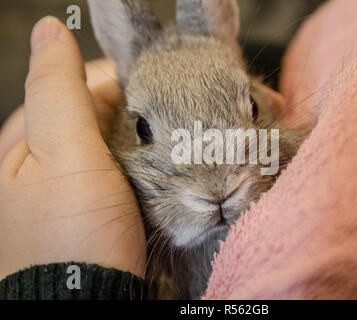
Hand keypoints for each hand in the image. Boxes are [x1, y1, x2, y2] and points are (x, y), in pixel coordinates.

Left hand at [0, 17, 145, 279]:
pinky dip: (139, 166)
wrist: (88, 302)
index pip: (71, 85)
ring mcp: (69, 188)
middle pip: (91, 115)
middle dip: (129, 114)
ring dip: (137, 141)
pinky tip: (158, 171)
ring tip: (170, 146)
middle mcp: (40, 163)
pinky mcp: (93, 208)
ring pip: (109, 144)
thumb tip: (51, 30)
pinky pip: (118, 172)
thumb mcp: (63, 152)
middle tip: (168, 123)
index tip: (154, 88)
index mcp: (22, 142)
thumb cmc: (72, 234)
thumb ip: (58, 89)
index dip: (114, 80)